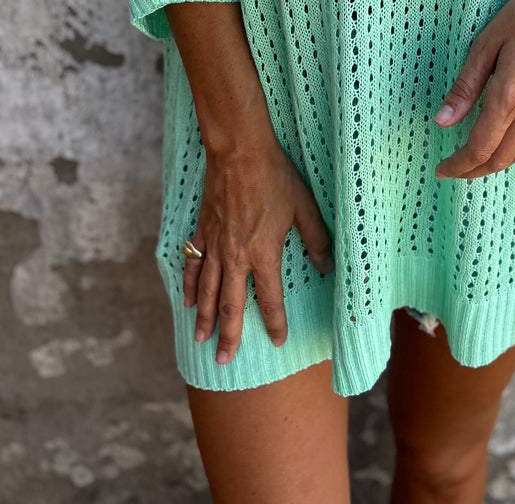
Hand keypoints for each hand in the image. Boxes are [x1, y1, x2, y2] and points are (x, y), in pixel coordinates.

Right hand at [183, 135, 332, 365]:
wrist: (240, 153)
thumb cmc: (275, 178)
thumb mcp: (304, 207)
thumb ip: (315, 239)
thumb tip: (326, 266)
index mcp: (264, 253)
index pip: (269, 299)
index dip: (274, 322)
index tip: (278, 340)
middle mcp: (236, 257)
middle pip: (231, 304)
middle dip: (229, 335)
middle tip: (224, 361)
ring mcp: (216, 245)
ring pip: (208, 290)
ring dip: (205, 318)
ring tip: (202, 341)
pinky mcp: (203, 231)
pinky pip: (193, 265)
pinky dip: (189, 286)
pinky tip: (187, 302)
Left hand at [433, 0, 514, 179]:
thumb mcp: (484, 44)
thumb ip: (465, 87)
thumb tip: (443, 122)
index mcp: (510, 96)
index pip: (480, 147)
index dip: (458, 164)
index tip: (440, 170)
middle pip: (499, 158)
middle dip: (472, 171)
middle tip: (450, 171)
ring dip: (493, 165)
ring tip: (471, 163)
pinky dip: (514, 153)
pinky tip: (502, 145)